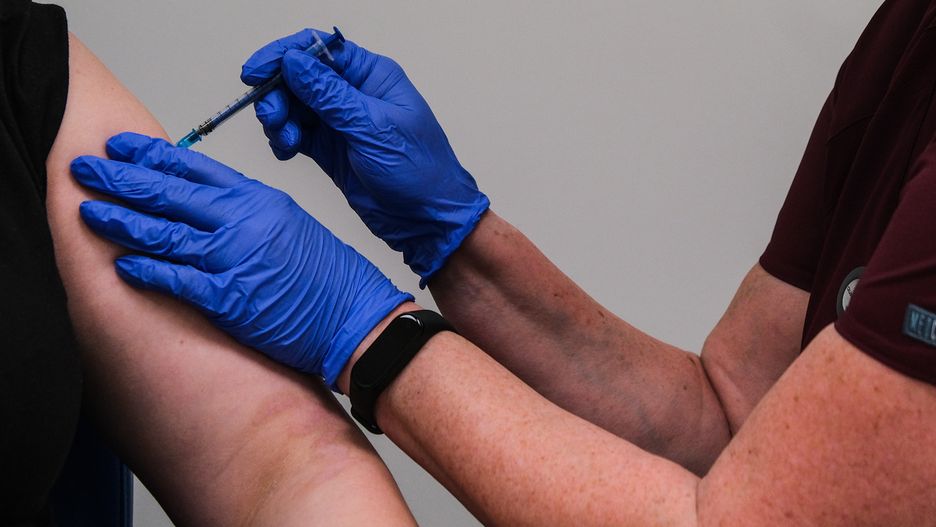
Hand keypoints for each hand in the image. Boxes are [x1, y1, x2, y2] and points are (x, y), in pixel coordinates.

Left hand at [71, 132, 412, 388]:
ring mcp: (235, 261)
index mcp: (259, 200)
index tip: (121, 147)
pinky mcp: (230, 301)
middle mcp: (243, 223)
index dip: (151, 156)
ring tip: (89, 211)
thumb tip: (204, 203)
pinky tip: (122, 264)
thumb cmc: (327, 276)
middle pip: (170, 194)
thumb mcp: (290, 223)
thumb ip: (246, 210)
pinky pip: (178, 281)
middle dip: (122, 180)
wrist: (356, 317)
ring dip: (122, 221)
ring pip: (165, 233)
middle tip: (86, 169)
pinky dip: (147, 271)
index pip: (194, 168)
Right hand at [241, 28, 489, 286]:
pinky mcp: (330, 150)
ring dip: (279, 119)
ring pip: (293, 106)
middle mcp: (354, 95)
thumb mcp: (373, 128)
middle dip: (278, 92)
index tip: (256, 71)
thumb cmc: (419, 171)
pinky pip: (296, 134)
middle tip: (272, 117)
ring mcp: (340, 123)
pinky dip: (284, 140)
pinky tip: (288, 151)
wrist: (428, 220)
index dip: (284, 54)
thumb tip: (293, 61)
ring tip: (286, 140)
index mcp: (372, 76)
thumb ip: (330, 95)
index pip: (320, 49)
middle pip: (299, 77)